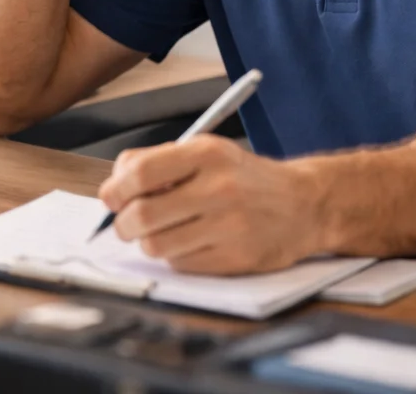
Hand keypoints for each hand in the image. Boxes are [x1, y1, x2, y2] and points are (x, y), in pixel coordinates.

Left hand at [96, 134, 324, 274]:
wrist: (305, 205)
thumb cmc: (244, 177)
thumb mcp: (207, 151)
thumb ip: (159, 161)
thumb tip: (114, 184)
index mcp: (206, 154)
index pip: (140, 173)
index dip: (115, 190)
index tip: (111, 198)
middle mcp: (219, 188)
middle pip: (142, 216)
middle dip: (123, 224)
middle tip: (126, 224)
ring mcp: (229, 226)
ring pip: (156, 246)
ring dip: (149, 243)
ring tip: (161, 232)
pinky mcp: (236, 259)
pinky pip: (181, 265)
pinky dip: (176, 257)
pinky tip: (191, 243)